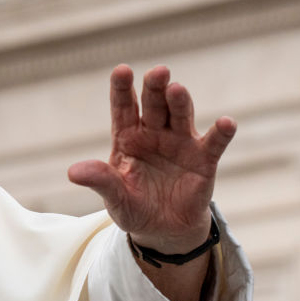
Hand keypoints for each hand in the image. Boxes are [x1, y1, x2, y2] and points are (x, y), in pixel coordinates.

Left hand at [68, 64, 235, 251]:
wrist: (162, 230)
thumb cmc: (134, 207)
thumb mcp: (114, 197)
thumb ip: (100, 181)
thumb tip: (73, 172)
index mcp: (128, 137)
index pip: (123, 108)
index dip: (122, 89)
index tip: (121, 71)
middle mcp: (154, 133)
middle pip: (154, 105)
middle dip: (155, 88)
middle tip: (158, 72)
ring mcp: (180, 143)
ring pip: (181, 116)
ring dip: (180, 102)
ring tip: (177, 89)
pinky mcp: (203, 160)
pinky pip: (214, 143)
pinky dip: (221, 133)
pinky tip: (226, 123)